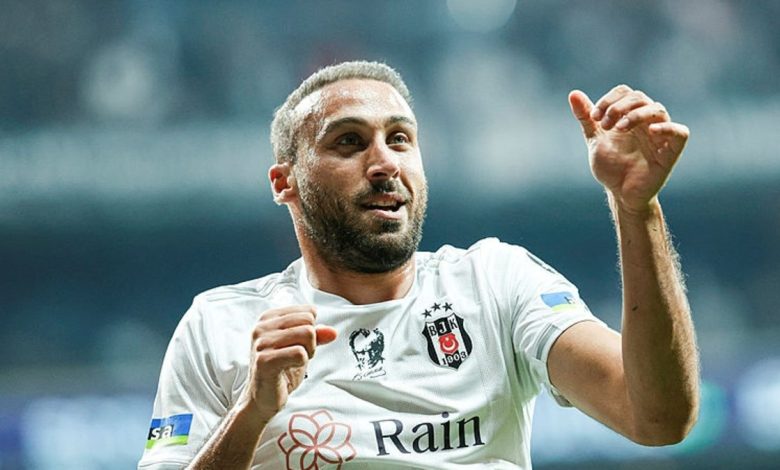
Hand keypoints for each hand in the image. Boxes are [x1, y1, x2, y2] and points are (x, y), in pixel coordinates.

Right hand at [241, 305, 337, 421]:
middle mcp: (262, 327)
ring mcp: (262, 343)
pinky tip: (289, 368)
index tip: (297, 344)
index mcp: (268, 318)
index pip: (308, 311)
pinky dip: (302, 362)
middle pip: (308, 321)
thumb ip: (316, 336)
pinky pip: (300, 353)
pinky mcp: (265, 360)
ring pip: (307, 334)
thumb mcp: (301, 347)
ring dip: (308, 352)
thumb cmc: (280, 370)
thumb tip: (333, 332)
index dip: (311, 330)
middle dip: (311, 341)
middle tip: (297, 355)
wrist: (261, 397)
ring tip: (293, 362)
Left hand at [568, 85, 688, 213]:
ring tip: (619, 128)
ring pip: (658, 110)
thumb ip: (586, 118)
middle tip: (605, 125)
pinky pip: (680, 133)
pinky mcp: (671, 151)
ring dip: (636, 114)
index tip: (594, 117)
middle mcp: (647, 121)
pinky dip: (668, 128)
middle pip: (639, 97)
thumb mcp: (594, 140)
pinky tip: (651, 131)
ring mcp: (660, 135)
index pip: (625, 92)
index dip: (609, 99)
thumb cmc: (612, 166)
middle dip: (618, 107)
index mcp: (630, 115)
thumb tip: (573, 94)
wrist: (620, 194)